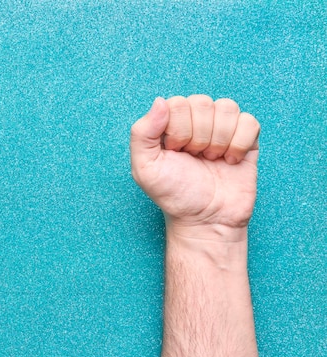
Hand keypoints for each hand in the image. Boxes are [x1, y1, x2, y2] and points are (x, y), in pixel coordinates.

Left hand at [130, 95, 259, 237]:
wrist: (206, 220)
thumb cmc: (173, 195)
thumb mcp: (145, 168)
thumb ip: (142, 133)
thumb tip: (160, 101)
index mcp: (169, 123)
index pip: (178, 103)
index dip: (178, 130)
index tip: (175, 153)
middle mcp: (195, 121)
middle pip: (203, 103)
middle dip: (198, 136)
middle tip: (194, 158)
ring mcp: (221, 128)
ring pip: (227, 107)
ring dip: (219, 139)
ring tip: (211, 159)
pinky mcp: (246, 139)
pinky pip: (249, 121)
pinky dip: (240, 144)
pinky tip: (230, 161)